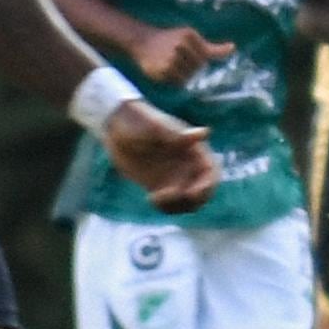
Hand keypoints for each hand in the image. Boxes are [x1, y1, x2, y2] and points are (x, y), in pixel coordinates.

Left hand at [101, 102, 220, 213]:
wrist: (117, 125)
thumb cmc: (140, 121)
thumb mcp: (158, 128)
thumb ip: (179, 135)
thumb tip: (205, 132)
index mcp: (193, 150)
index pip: (211, 172)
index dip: (208, 185)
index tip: (192, 194)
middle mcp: (188, 166)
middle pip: (203, 192)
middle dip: (193, 202)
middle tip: (172, 199)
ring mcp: (174, 177)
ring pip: (187, 202)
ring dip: (176, 207)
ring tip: (156, 199)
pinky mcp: (160, 186)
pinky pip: (169, 204)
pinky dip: (164, 207)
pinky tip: (150, 199)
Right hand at [129, 24, 229, 86]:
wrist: (143, 42)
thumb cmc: (171, 40)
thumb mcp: (191, 39)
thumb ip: (212, 48)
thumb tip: (233, 48)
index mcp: (189, 35)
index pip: (204, 58)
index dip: (197, 60)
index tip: (185, 54)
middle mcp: (180, 45)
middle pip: (198, 68)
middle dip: (190, 68)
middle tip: (176, 60)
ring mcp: (171, 58)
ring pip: (188, 77)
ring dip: (182, 76)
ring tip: (170, 65)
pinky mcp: (162, 70)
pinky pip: (178, 83)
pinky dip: (174, 81)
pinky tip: (166, 72)